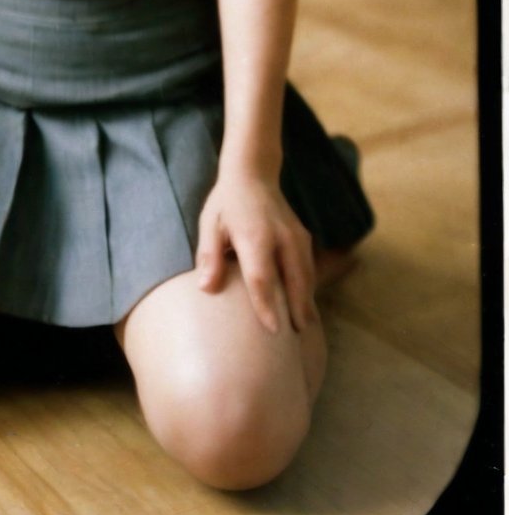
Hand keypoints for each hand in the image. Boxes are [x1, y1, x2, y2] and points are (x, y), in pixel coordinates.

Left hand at [195, 171, 315, 334]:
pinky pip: (309, 268)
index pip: (262, 278)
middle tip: (295, 342)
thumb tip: (206, 288)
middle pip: (294, 282)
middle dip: (296, 312)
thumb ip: (210, 255)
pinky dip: (308, 289)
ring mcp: (296, 237)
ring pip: (306, 277)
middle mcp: (281, 237)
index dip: (267, 306)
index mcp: (254, 236)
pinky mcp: (303, 237)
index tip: (273, 332)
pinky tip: (304, 306)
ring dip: (306, 303)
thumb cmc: (227, 203)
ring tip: (303, 330)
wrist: (254, 173)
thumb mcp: (210, 224)